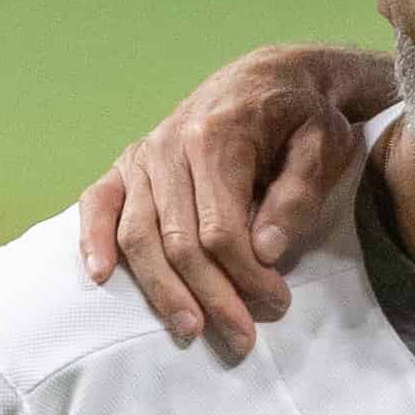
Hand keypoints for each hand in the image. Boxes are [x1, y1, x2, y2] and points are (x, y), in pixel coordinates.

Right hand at [70, 44, 387, 361]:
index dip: (247, 277)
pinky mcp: (128, 164)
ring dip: (162, 290)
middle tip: (242, 337)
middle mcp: (169, 145)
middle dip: (211, 296)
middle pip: (179, 241)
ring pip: (140, 235)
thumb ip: (297, 197)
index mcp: (217, 137)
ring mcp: (143, 155)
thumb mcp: (321, 146)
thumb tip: (266, 251)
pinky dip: (93, 239)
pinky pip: (99, 203)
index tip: (276, 305)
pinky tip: (100, 275)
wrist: (268, 77)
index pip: (221, 230)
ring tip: (189, 328)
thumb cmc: (301, 116)